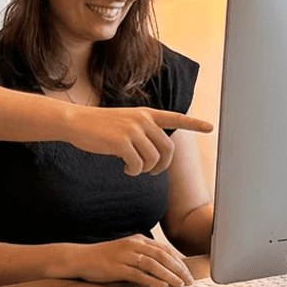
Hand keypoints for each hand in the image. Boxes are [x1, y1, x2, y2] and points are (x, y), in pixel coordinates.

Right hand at [66, 106, 212, 176]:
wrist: (75, 121)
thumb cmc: (98, 126)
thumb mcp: (124, 122)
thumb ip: (142, 130)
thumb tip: (155, 153)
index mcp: (145, 114)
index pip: (175, 118)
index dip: (194, 124)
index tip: (211, 127)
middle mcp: (142, 120)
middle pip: (168, 149)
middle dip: (162, 166)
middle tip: (152, 172)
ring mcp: (132, 130)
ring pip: (153, 160)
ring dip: (145, 170)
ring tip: (132, 168)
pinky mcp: (122, 142)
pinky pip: (137, 165)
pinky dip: (133, 171)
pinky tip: (124, 169)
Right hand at [76, 234, 193, 286]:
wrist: (81, 258)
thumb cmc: (105, 256)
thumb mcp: (127, 250)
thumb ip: (144, 255)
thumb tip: (165, 268)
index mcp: (137, 239)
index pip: (164, 249)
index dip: (179, 260)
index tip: (189, 272)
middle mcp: (132, 245)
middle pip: (162, 255)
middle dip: (179, 269)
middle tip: (189, 281)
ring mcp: (124, 256)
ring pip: (153, 264)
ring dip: (169, 275)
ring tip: (180, 285)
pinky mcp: (117, 267)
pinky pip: (139, 274)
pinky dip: (153, 281)